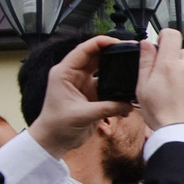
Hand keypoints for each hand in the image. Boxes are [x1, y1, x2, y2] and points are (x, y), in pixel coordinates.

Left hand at [27, 36, 129, 155]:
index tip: (118, 42)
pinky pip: (106, 87)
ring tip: (130, 70)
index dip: (101, 43)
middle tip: (129, 52)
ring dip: (115, 72)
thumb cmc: (56, 126)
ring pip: (103, 71)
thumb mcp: (82, 115)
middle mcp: (73, 75)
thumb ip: (107, 108)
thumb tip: (128, 104)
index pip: (84, 50)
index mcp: (64, 72)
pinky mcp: (90, 95)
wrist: (52, 141)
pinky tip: (125, 95)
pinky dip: (116, 90)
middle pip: (96, 56)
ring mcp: (82, 84)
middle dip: (112, 53)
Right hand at [137, 28, 183, 131]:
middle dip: (174, 62)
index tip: (161, 44)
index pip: (172, 35)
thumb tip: (145, 44)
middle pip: (183, 54)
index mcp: (170, 65)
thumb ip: (145, 62)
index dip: (165, 37)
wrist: (183, 136)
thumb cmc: (161, 116)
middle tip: (166, 80)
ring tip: (176, 96)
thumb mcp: (143, 88)